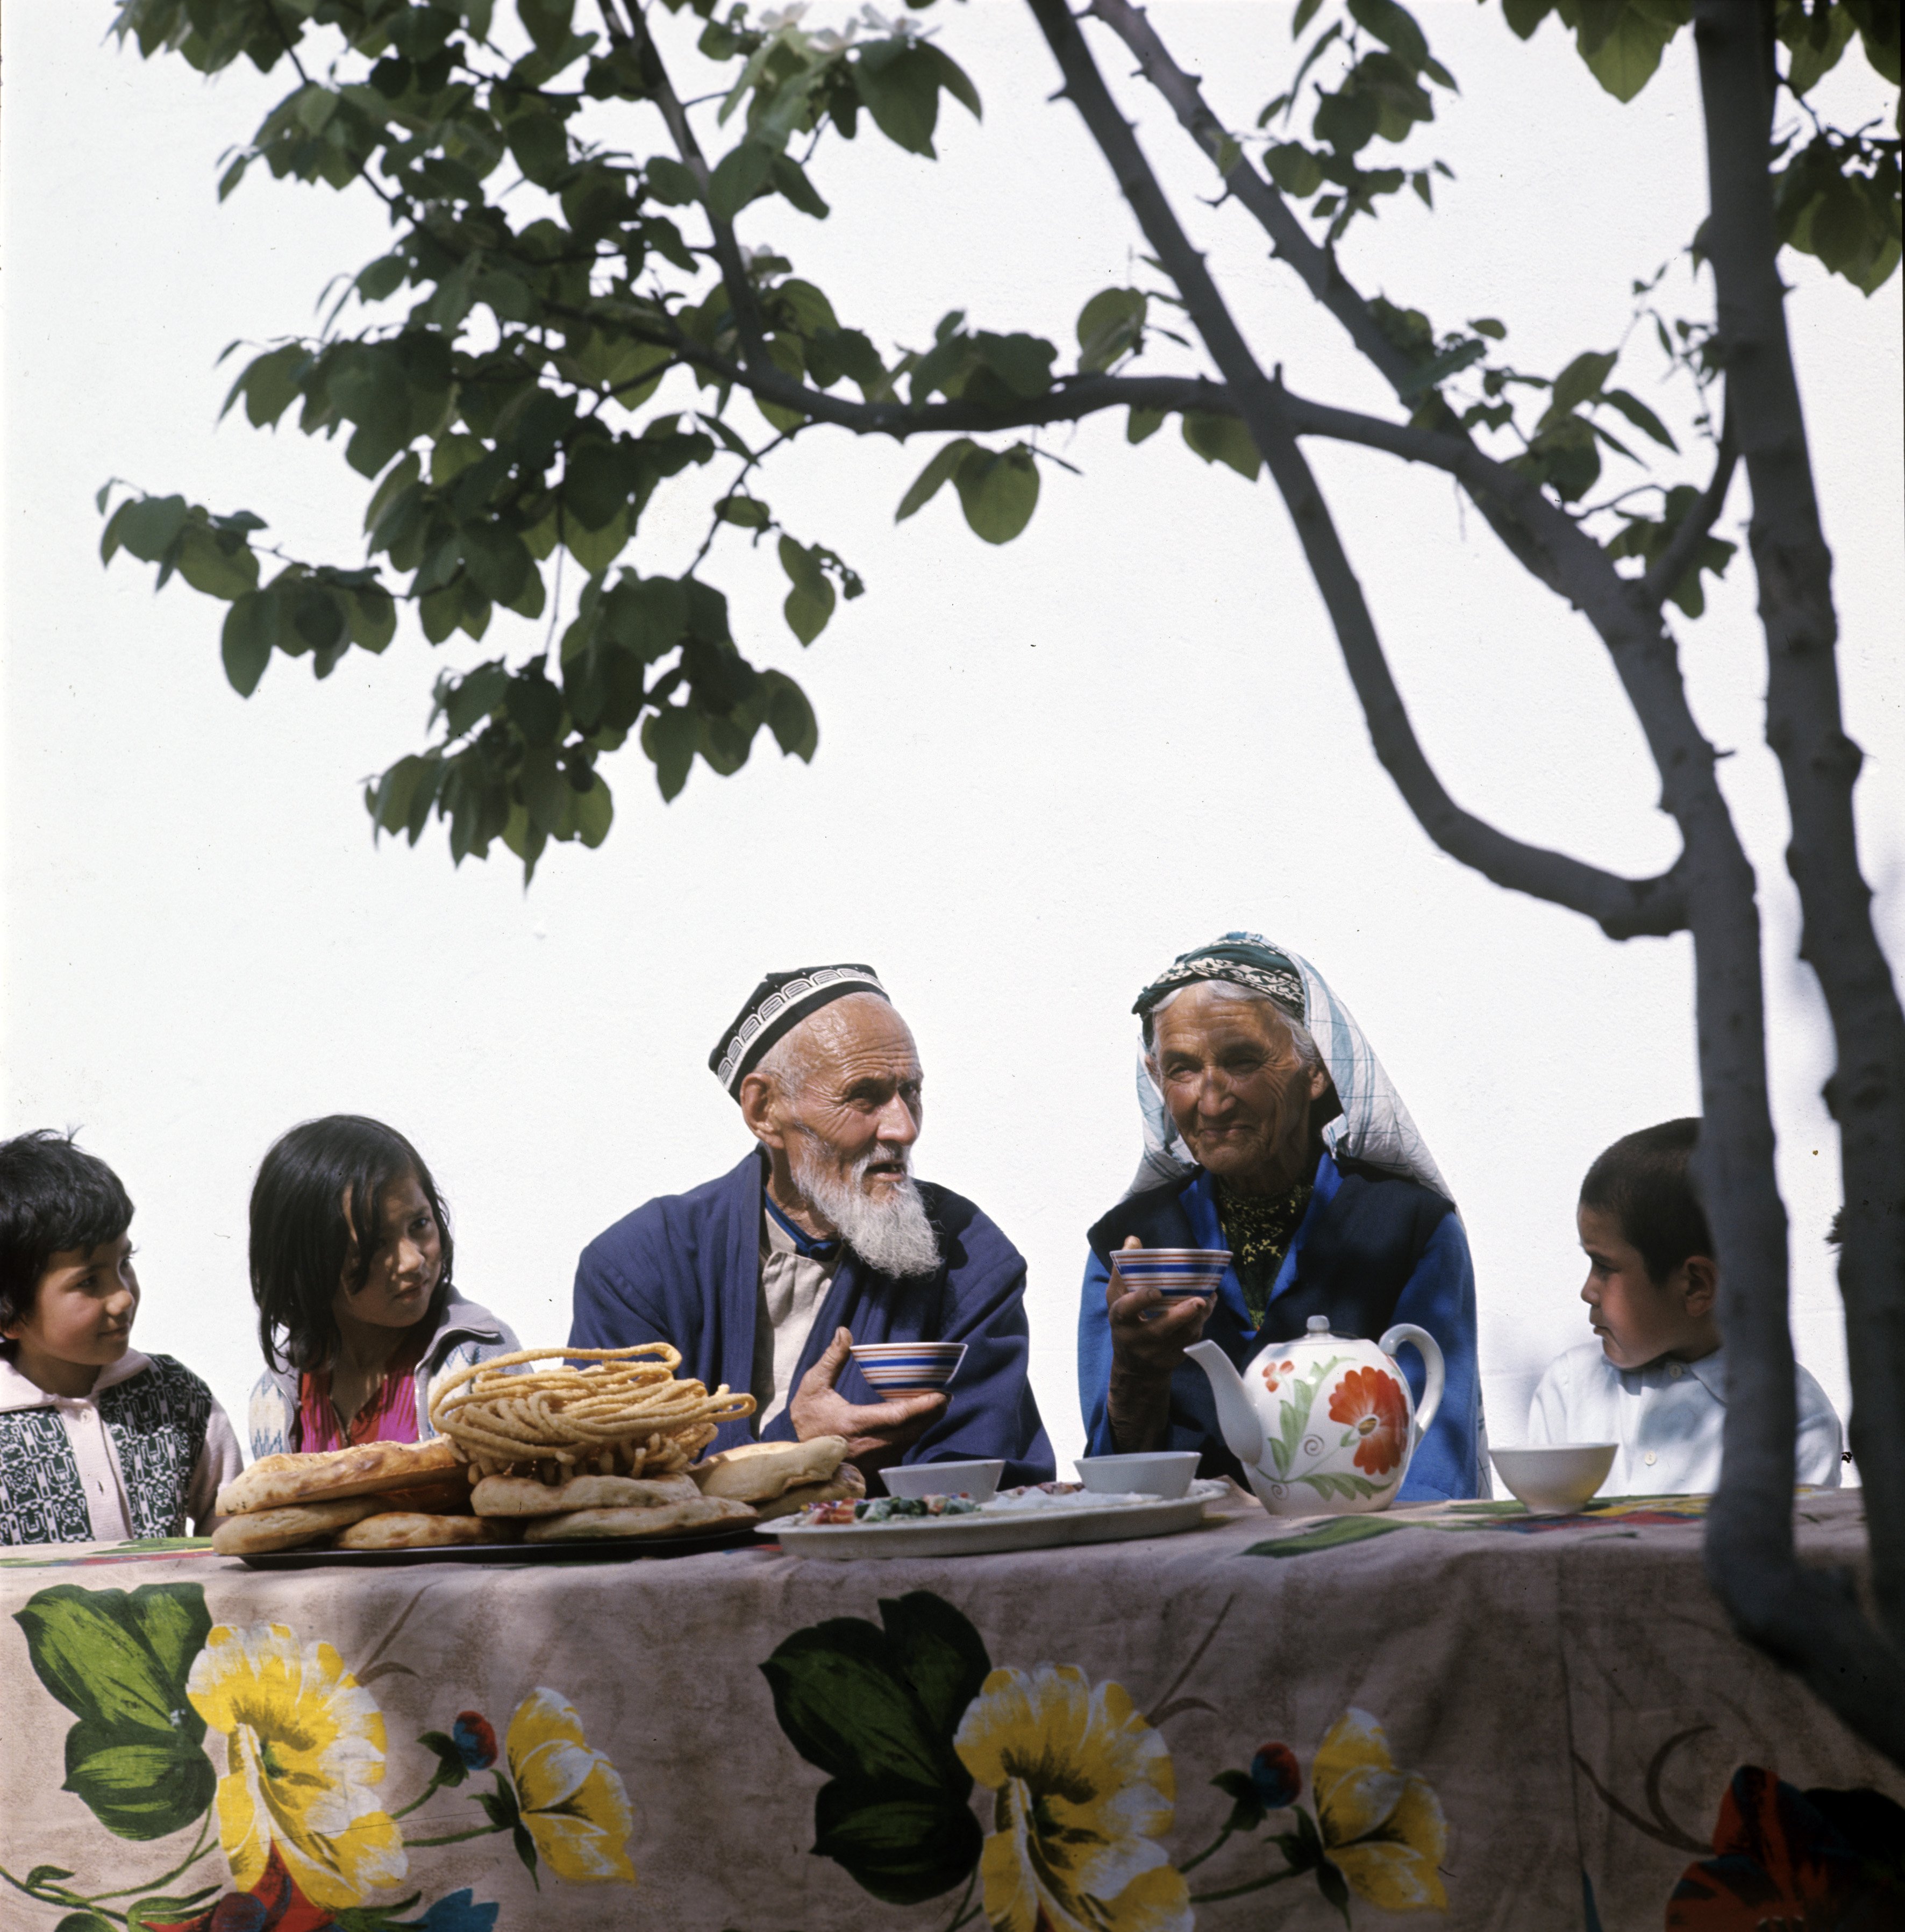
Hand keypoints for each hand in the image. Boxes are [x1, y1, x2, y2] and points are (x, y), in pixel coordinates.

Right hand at [790, 1326, 947, 1470]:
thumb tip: (845, 1331)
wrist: (798, 1458)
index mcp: (854, 1423)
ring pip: (907, 1442)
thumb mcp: (814, 1386)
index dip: (921, 1406)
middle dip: (930, 1414)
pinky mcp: (874, 1469)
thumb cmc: (808, 1420)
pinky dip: (911, 1436)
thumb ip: (832, 1359)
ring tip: (935, 1407)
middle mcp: (868, 1445)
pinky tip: (916, 1424)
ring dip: (923, 1425)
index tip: (940, 1395)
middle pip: (910, 1430)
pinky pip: (900, 1452)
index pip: (896, 1416)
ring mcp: (872, 1460)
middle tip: (944, 1398)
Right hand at [1105, 1236, 1209, 1450]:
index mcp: (1120, 1320)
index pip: (1127, 1310)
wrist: (1134, 1367)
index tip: (1157, 1291)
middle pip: (1161, 1329)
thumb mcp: (1117, 1300)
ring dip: (1198, 1317)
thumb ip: (1123, 1271)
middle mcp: (1137, 1340)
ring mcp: (1157, 1354)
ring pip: (1182, 1336)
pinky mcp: (1173, 1360)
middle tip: (1199, 1300)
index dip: (1141, 1300)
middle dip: (1181, 1315)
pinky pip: (1191, 1341)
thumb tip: (1133, 1240)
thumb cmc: (1126, 1323)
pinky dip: (1201, 1323)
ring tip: (1208, 1297)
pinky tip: (1207, 1306)